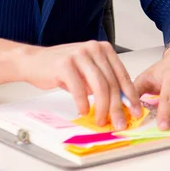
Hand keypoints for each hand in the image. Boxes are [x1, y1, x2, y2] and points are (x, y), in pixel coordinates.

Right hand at [20, 40, 141, 128]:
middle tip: (119, 122)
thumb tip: (122, 104)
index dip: (130, 95)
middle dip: (117, 107)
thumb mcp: (88, 72)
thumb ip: (104, 82)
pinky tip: (82, 110)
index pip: (122, 74)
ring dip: (102, 108)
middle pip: (111, 82)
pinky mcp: (65, 63)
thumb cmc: (62, 68)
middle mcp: (93, 48)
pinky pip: (79, 89)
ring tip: (100, 120)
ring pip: (99, 86)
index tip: (135, 110)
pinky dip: (83, 103)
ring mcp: (79, 54)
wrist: (35, 61)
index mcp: (102, 48)